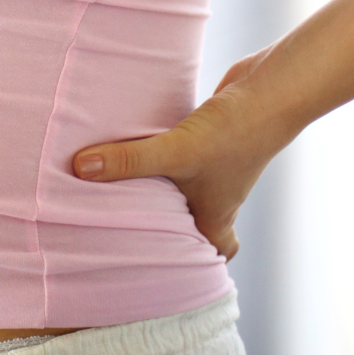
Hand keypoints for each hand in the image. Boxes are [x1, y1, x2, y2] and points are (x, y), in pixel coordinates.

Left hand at [70, 47, 295, 260]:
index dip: (192, 264)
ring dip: (158, 182)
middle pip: (192, 219)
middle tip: (124, 222)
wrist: (272, 89)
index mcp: (216, 216)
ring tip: (119, 181)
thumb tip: (81, 169)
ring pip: (184, 183)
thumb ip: (131, 161)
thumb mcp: (177, 152)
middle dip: (163, 222)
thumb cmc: (235, 133)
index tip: (160, 265)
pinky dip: (162, 149)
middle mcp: (218, 194)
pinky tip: (136, 135)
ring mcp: (216, 164)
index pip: (211, 254)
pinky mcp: (211, 134)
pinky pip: (181, 150)